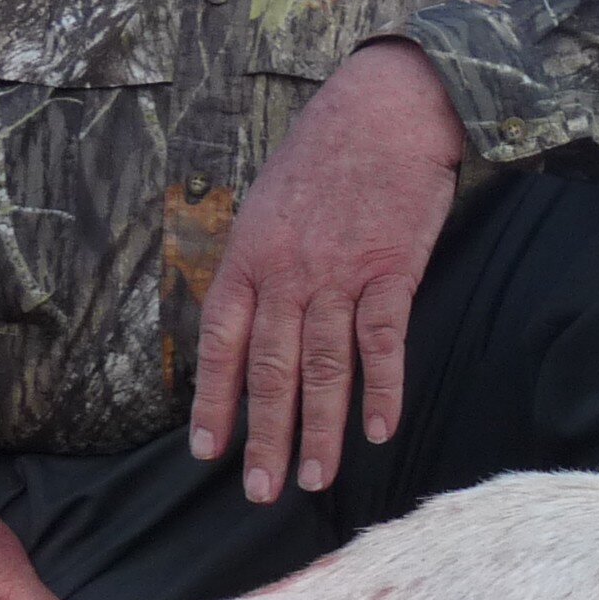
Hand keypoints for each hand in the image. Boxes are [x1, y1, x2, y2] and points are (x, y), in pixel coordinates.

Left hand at [191, 38, 464, 501]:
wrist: (386, 107)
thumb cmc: (326, 152)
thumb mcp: (268, 201)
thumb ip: (258, 262)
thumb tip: (249, 319)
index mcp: (248, 256)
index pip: (222, 343)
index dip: (214, 401)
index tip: (207, 452)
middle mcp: (287, 271)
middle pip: (272, 370)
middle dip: (265, 437)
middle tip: (261, 492)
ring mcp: (339, 273)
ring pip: (324, 367)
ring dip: (319, 429)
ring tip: (314, 480)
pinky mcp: (391, 270)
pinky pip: (383, 343)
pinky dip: (381, 390)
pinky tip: (378, 432)